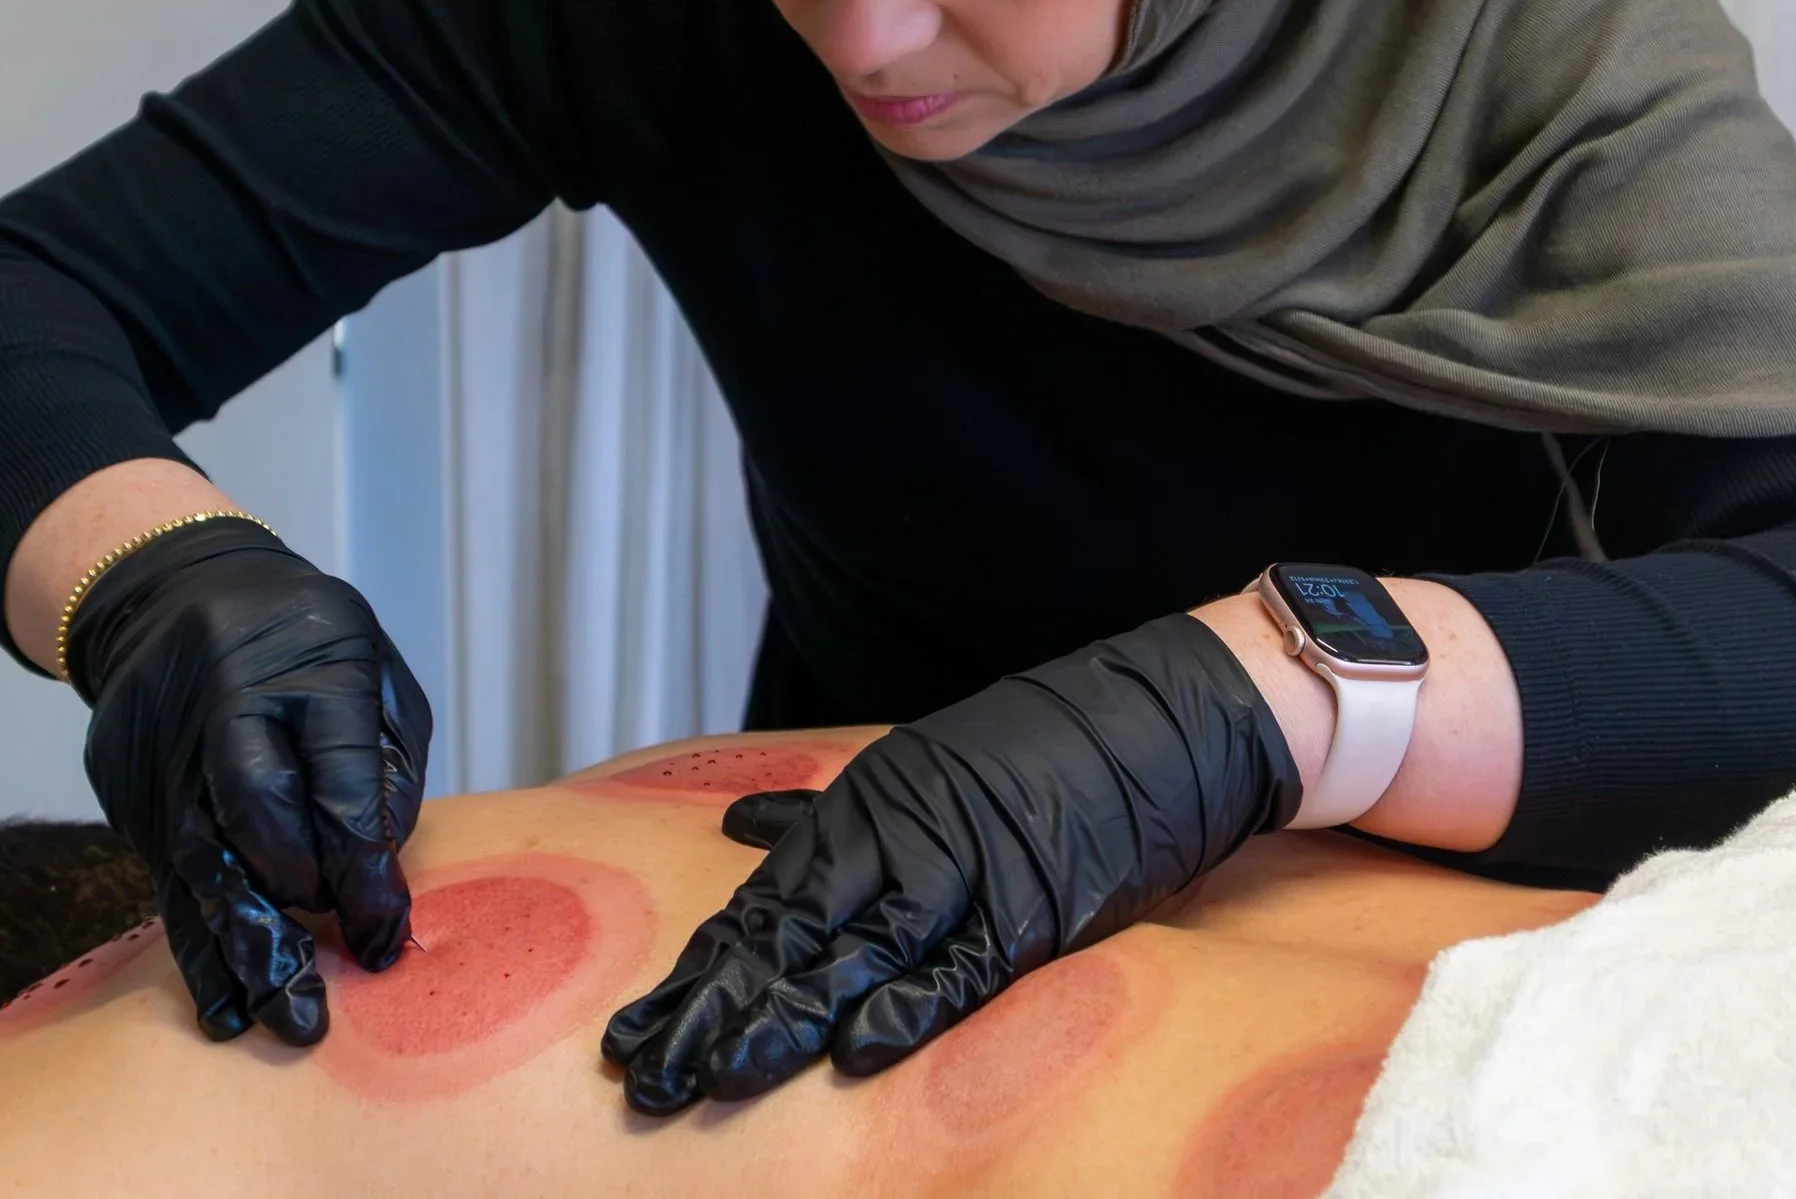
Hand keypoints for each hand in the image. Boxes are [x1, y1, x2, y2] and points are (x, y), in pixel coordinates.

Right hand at [67, 518, 431, 1045]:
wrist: (174, 594)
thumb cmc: (305, 641)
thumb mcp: (373, 671)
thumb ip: (386, 766)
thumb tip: (382, 874)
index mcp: (309, 664)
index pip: (336, 772)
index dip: (361, 861)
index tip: (382, 934)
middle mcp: (227, 703)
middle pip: (255, 811)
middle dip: (293, 905)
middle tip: (324, 993)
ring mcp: (166, 746)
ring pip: (200, 855)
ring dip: (241, 946)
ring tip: (276, 1018)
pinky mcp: (125, 785)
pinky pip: (166, 875)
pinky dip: (197, 945)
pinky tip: (224, 1004)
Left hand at [601, 614, 1298, 1113]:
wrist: (1157, 721)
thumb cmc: (1036, 751)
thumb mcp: (919, 764)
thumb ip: (829, 813)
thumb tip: (742, 826)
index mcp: (869, 805)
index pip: (764, 901)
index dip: (699, 970)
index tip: (637, 1026)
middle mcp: (902, 837)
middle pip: (791, 936)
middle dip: (715, 1009)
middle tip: (649, 1071)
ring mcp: (967, 873)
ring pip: (857, 957)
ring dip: (783, 1021)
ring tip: (716, 1074)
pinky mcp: (1033, 910)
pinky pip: (961, 968)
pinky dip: (910, 1008)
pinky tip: (855, 1050)